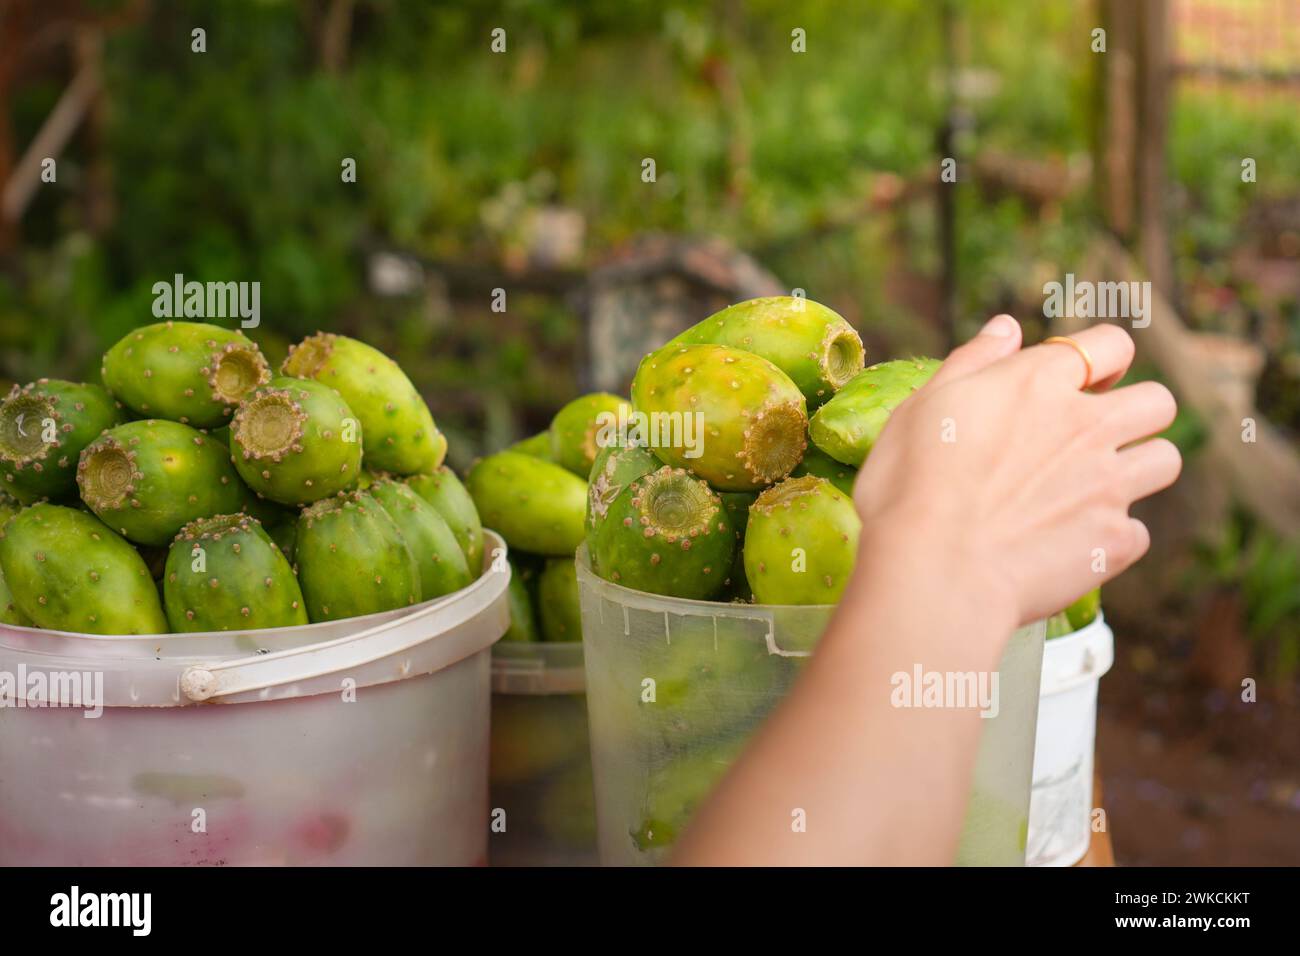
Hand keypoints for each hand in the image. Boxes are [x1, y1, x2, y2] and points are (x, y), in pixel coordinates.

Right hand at [853, 315, 1180, 626]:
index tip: (1083, 380)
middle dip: (1135, 413)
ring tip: (1094, 488)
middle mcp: (1088, 426)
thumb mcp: (924, 405)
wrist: (934, 570)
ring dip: (1137, 469)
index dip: (1101, 359)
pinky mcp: (1115, 540)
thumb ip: (972, 361)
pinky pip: (1137, 530)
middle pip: (1158, 402)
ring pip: (1165, 460)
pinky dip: (1110, 536)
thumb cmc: (912, 485)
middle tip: (1095, 437)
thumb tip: (1006, 327)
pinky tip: (1072, 543)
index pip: (1112, 344)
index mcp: (1040, 382)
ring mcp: (1110, 485)